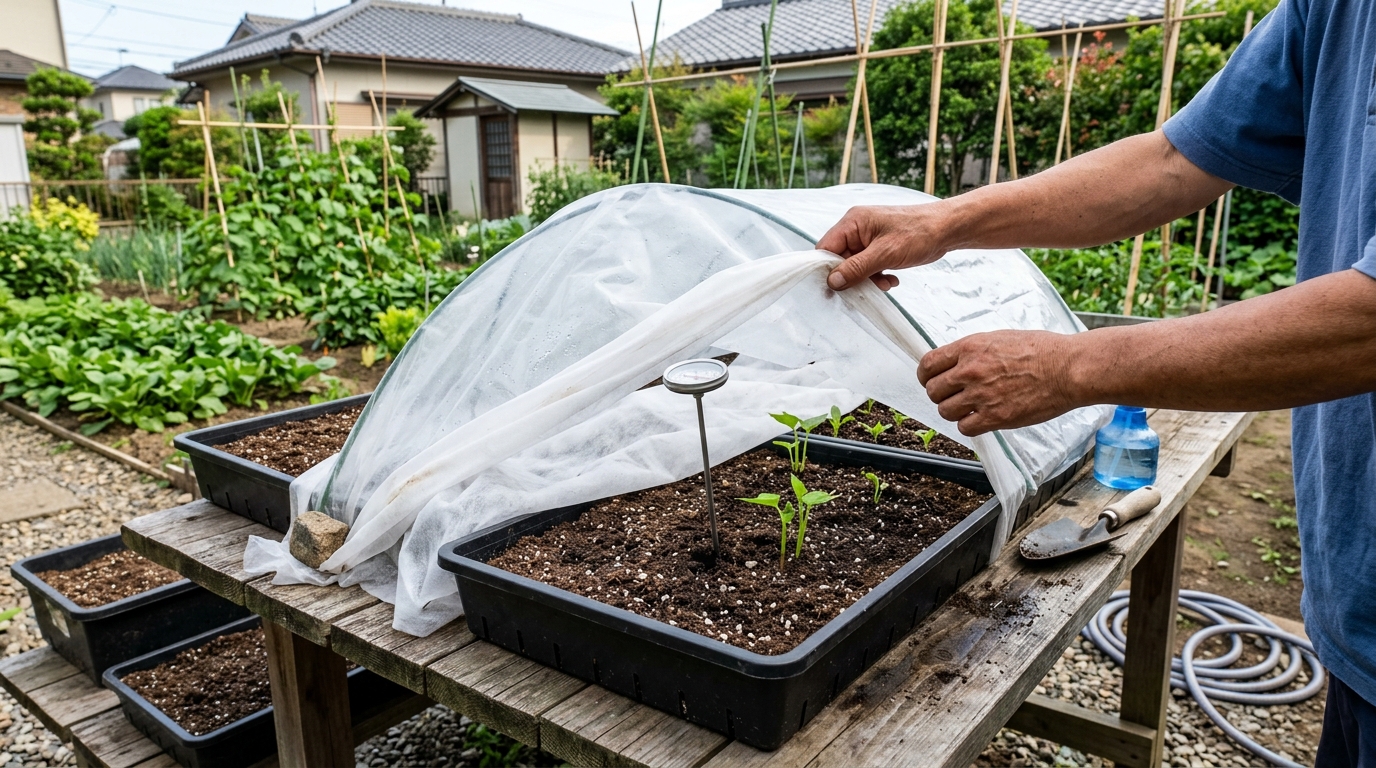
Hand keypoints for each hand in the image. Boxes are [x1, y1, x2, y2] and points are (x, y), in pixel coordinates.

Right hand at [816, 204, 950, 290]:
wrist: (946, 229)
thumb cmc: (918, 233)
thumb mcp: (885, 253)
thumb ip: (856, 268)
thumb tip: (832, 282)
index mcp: (853, 222)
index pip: (826, 248)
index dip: (826, 269)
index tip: (833, 288)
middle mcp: (857, 228)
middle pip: (839, 259)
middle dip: (852, 276)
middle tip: (865, 288)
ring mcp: (868, 238)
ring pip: (854, 266)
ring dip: (867, 279)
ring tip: (884, 282)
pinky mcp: (879, 247)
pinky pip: (868, 266)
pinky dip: (877, 276)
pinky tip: (891, 279)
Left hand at [918, 330, 1079, 434]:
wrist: (1067, 368)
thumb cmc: (1042, 350)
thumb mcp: (999, 338)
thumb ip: (974, 351)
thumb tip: (955, 362)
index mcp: (970, 348)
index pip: (928, 364)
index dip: (926, 375)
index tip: (930, 380)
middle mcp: (970, 371)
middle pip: (933, 390)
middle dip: (940, 394)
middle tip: (953, 396)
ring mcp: (981, 395)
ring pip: (945, 411)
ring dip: (954, 411)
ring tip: (969, 408)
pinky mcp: (995, 417)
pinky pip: (965, 427)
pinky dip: (969, 425)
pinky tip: (981, 419)